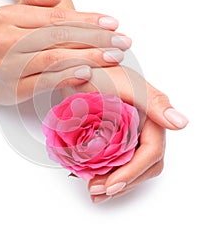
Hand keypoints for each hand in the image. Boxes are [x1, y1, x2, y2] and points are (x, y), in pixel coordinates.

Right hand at [0, 0, 131, 103]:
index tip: (113, 24)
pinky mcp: (13, 89)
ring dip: (89, 57)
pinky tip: (88, 72)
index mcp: (7, 17)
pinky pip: (45, 81)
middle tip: (122, 42)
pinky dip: (68, 76)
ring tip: (113, 57)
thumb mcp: (12, 16)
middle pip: (59, 36)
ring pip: (55, 58)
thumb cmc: (3, 43)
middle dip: (96, 38)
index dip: (87, 20)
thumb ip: (33, 1)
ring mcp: (8, 66)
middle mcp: (6, 39)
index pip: (56, 17)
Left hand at [65, 66, 187, 202]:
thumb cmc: (104, 73)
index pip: (151, 153)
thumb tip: (181, 123)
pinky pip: (119, 161)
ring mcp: (132, 135)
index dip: (133, 172)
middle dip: (123, 182)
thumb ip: (155, 102)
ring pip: (132, 167)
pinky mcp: (118, 138)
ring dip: (115, 183)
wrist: (82, 71)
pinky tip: (93, 180)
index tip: (111, 185)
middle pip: (143, 166)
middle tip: (96, 191)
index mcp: (153, 119)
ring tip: (94, 192)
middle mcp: (145, 130)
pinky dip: (108, 174)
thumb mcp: (127, 83)